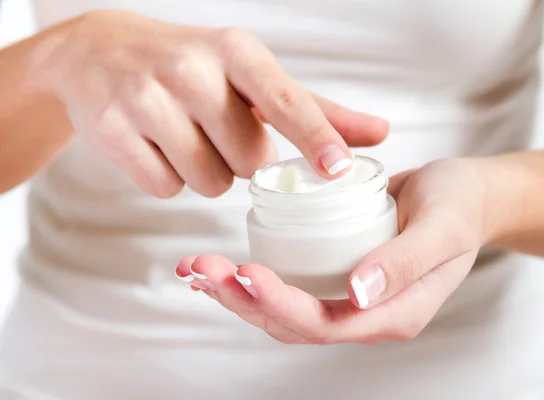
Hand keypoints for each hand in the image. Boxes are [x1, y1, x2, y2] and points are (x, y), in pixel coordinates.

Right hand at [29, 10, 387, 197]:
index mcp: (235, 50)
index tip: (338, 169)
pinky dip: (166, 178)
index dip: (314, 137)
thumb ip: (313, 108)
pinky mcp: (109, 128)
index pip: (284, 100)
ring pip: (208, 182)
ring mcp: (145, 96)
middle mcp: (190, 67)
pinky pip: (164, 188)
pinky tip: (153, 144)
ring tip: (183, 134)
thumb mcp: (249, 75)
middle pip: (248, 161)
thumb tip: (378, 133)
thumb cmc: (190, 66)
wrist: (96, 52)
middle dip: (239, 159)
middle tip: (214, 129)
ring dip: (204, 171)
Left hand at [175, 158, 489, 343]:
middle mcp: (367, 313)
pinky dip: (251, 280)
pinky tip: (223, 266)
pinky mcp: (335, 275)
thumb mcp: (443, 227)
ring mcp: (350, 298)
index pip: (328, 323)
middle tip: (203, 269)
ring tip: (197, 270)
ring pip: (284, 310)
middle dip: (244, 299)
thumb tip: (358, 294)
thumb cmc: (459, 206)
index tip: (246, 273)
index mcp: (394, 313)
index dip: (282, 304)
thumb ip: (405, 261)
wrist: (467, 196)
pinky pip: (289, 287)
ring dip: (237, 293)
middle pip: (295, 324)